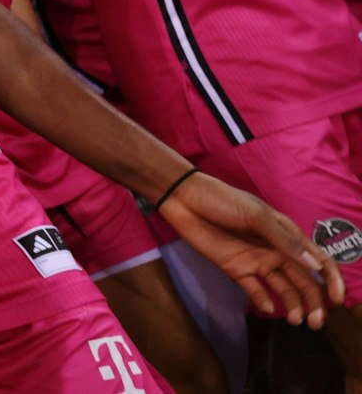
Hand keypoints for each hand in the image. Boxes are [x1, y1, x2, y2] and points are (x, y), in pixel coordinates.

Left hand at [157, 171, 343, 327]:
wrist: (185, 199)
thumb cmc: (223, 200)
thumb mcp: (256, 216)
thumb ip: (284, 241)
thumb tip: (316, 266)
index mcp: (287, 235)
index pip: (318, 260)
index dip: (332, 280)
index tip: (338, 300)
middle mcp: (276, 250)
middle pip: (303, 280)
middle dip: (314, 302)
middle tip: (316, 323)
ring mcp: (256, 261)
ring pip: (283, 288)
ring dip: (293, 305)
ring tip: (298, 321)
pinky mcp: (235, 269)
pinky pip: (255, 289)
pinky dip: (264, 301)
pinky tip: (269, 309)